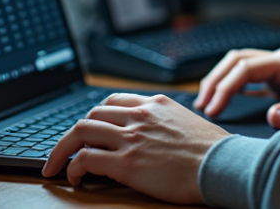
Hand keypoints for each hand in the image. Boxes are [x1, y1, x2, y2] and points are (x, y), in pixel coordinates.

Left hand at [41, 93, 228, 203]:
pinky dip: (74, 168)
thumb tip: (152, 135)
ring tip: (57, 165)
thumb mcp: (187, 122)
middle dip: (73, 134)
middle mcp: (140, 115)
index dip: (96, 116)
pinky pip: (87, 159)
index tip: (90, 130)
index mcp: (155, 103)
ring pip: (81, 132)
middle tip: (65, 150)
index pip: (113, 101)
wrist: (223, 164)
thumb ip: (165, 122)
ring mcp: (132, 138)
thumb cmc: (213, 151)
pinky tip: (76, 178)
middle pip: (91, 114)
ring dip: (63, 150)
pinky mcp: (127, 163)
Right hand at [194, 46, 279, 129]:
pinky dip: (234, 82)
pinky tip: (223, 98)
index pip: (247, 67)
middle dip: (216, 79)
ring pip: (241, 62)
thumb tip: (271, 116)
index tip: (213, 107)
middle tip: (202, 105)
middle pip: (237, 59)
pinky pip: (250, 73)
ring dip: (221, 78)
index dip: (226, 86)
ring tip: (207, 101)